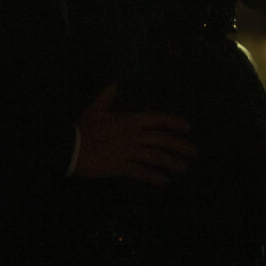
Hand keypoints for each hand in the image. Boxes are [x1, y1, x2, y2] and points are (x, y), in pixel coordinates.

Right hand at [73, 85, 195, 185]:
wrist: (71, 149)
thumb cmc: (83, 129)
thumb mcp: (95, 109)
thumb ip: (107, 96)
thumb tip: (115, 84)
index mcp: (129, 120)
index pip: (158, 119)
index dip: (174, 122)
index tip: (187, 127)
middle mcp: (133, 136)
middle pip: (162, 140)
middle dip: (180, 146)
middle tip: (194, 152)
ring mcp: (128, 152)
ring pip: (156, 157)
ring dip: (172, 163)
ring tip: (184, 168)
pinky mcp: (122, 167)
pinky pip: (142, 173)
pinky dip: (154, 178)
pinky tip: (165, 181)